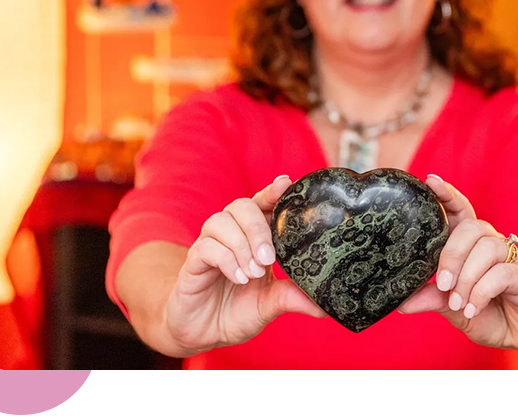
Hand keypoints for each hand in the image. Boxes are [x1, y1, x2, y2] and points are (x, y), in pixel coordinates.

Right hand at [163, 175, 325, 354]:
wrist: (203, 333)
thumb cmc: (237, 311)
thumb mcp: (269, 304)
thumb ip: (292, 298)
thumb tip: (324, 306)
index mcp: (253, 236)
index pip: (263, 204)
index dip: (273, 192)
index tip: (286, 183)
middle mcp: (231, 234)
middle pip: (242, 206)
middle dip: (258, 228)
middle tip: (269, 259)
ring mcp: (210, 245)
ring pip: (221, 221)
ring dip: (242, 245)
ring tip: (254, 273)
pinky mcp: (193, 262)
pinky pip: (207, 247)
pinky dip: (227, 261)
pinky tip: (239, 278)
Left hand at [397, 174, 517, 354]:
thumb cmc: (489, 315)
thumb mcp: (455, 309)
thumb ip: (432, 299)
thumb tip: (401, 302)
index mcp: (472, 246)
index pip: (460, 211)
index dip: (447, 194)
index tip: (429, 181)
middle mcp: (492, 246)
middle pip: (472, 227)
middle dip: (452, 254)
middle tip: (443, 285)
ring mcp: (512, 260)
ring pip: (488, 248)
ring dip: (467, 278)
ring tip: (459, 304)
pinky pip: (504, 273)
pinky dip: (483, 291)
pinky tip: (473, 308)